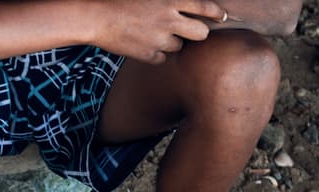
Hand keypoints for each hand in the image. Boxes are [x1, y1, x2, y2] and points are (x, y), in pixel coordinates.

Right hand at [88, 0, 224, 64]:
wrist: (97, 18)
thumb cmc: (122, 1)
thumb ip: (172, 1)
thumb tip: (189, 5)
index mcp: (172, 0)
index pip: (206, 8)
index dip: (217, 14)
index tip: (221, 17)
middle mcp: (169, 20)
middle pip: (201, 34)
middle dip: (198, 33)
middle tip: (189, 31)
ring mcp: (159, 39)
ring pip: (180, 47)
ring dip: (173, 42)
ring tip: (156, 34)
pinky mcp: (148, 55)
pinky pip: (162, 58)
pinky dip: (157, 54)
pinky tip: (144, 44)